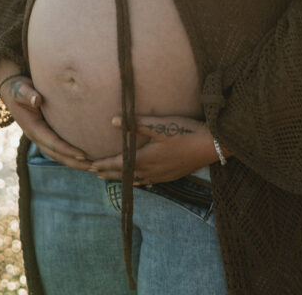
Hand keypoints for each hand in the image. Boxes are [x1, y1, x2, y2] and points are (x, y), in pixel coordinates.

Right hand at [0, 69, 91, 170]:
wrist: (12, 90)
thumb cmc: (17, 89)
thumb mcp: (21, 90)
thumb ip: (28, 95)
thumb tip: (37, 100)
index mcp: (33, 128)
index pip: (52, 143)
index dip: (67, 150)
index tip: (83, 155)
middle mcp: (37, 136)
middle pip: (57, 154)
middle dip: (74, 162)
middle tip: (94, 167)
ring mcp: (41, 136)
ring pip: (59, 154)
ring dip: (74, 161)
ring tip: (93, 166)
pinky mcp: (45, 132)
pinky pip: (59, 147)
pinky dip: (71, 153)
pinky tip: (84, 155)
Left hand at [90, 114, 218, 184]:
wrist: (210, 146)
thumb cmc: (185, 132)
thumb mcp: (160, 125)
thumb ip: (136, 123)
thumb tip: (113, 120)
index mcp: (145, 159)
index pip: (119, 163)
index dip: (104, 164)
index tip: (91, 165)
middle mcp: (151, 171)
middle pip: (124, 173)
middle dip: (108, 172)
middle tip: (94, 173)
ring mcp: (161, 176)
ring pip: (136, 179)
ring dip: (122, 177)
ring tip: (110, 177)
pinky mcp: (170, 176)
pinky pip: (148, 182)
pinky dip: (138, 181)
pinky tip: (140, 181)